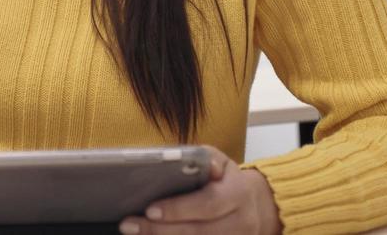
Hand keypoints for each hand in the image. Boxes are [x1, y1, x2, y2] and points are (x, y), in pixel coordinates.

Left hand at [119, 148, 280, 234]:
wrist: (256, 206)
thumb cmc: (227, 180)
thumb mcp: (220, 162)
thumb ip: (203, 159)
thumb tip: (183, 159)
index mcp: (239, 193)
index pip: (208, 203)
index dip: (179, 209)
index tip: (150, 209)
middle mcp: (242, 222)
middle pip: (200, 232)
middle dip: (162, 230)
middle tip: (130, 225)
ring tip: (135, 233)